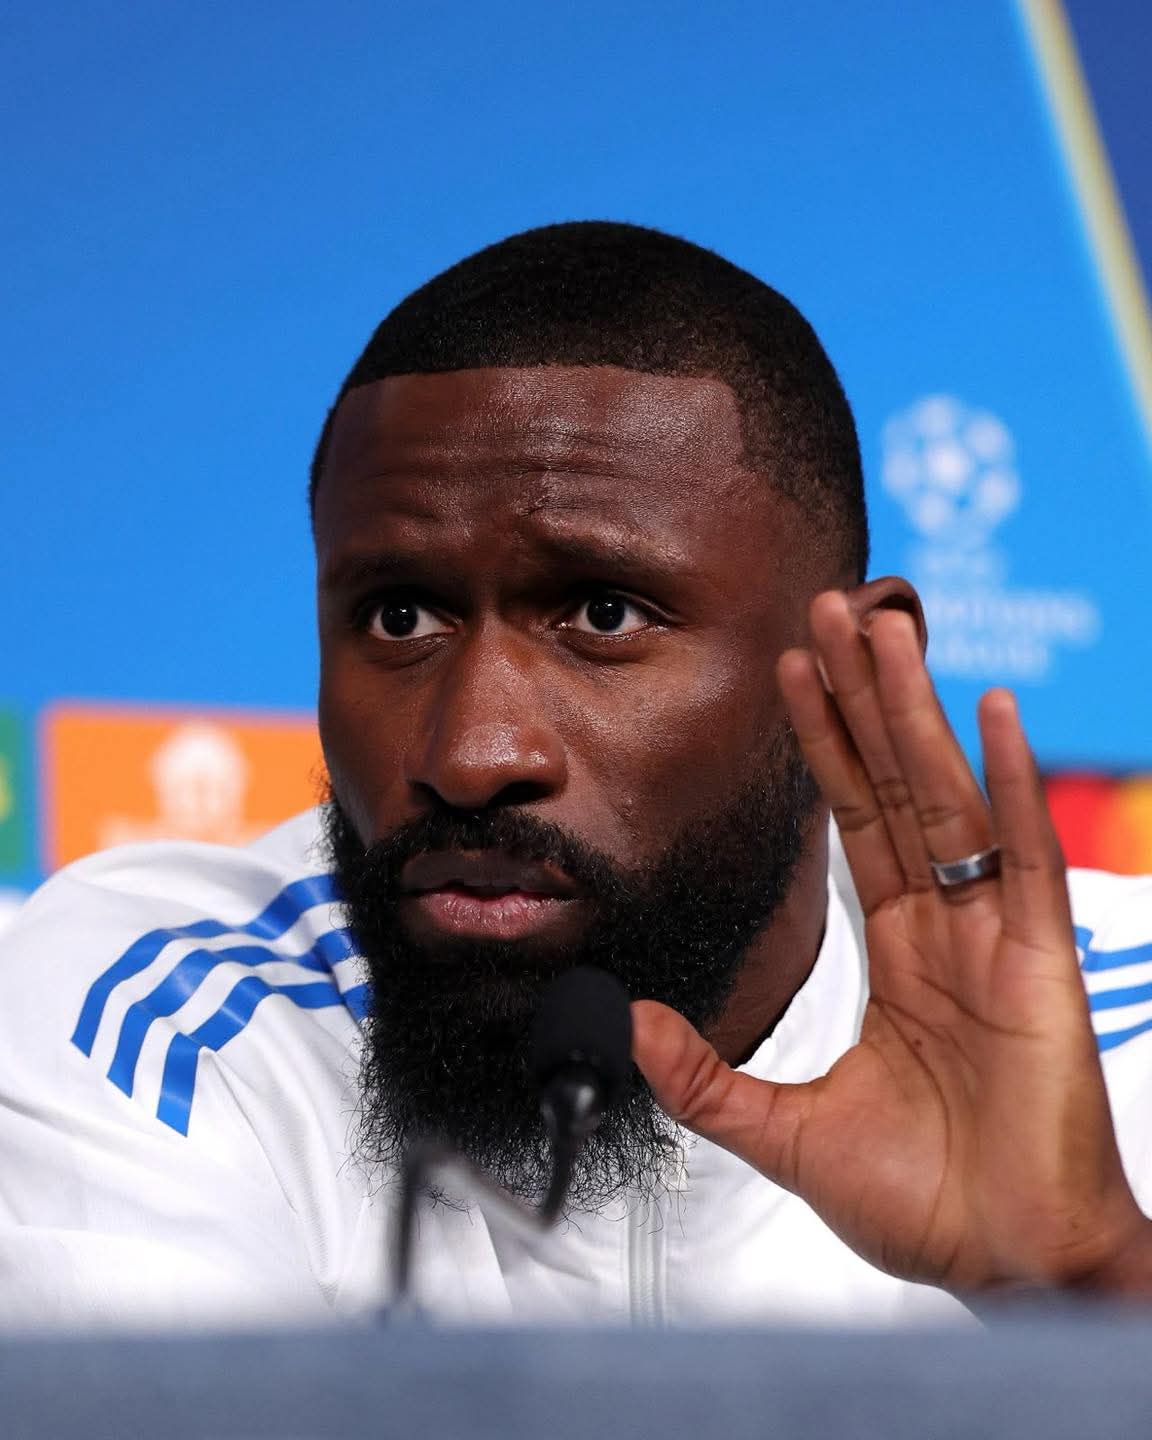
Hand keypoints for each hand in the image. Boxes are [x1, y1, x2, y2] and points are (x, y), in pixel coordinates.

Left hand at [633, 589, 1151, 1293]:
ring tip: (885, 629)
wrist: (1006, 1262)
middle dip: (861, 699)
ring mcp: (995, 936)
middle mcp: (945, 929)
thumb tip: (627, 1024)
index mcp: (897, 956)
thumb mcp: (786, 1132)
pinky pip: (1026, 856)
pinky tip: (993, 710)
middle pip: (895, 787)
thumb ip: (706, 1077)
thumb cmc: (925, 1203)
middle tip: (833, 609)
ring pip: (949, 798)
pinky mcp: (1042, 961)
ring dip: (915, 711)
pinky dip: (1014, 780)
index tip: (789, 673)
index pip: (851, 822)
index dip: (821, 747)